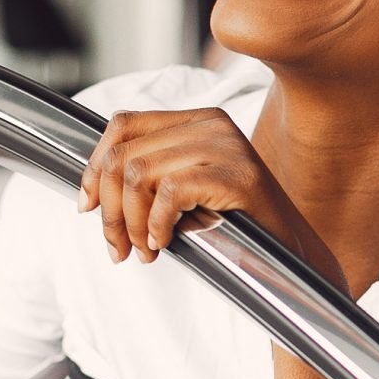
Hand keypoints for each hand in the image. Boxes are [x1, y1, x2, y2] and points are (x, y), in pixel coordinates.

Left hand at [79, 107, 312, 270]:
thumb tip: (91, 194)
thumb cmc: (236, 228)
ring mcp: (225, 146)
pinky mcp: (236, 174)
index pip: (123, 124)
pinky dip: (157, 224)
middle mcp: (211, 124)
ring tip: (143, 251)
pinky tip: (165, 243)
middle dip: (109, 210)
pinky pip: (169, 192)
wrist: (291, 258)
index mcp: (198, 120)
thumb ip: (149, 179)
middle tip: (117, 249)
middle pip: (124, 155)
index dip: (94, 167)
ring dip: (131, 223)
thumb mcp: (185, 193)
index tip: (87, 208)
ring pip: (139, 174)